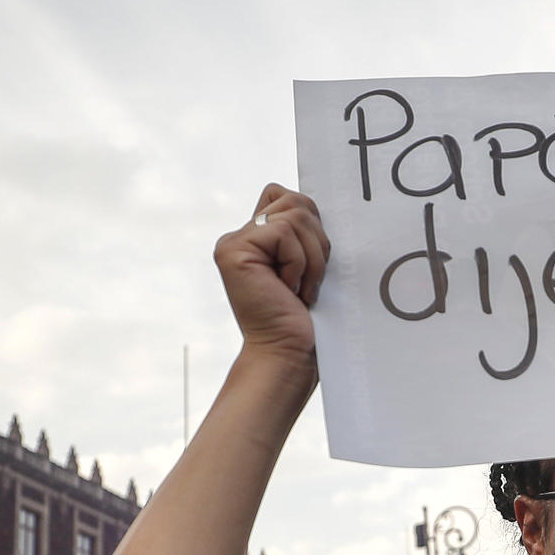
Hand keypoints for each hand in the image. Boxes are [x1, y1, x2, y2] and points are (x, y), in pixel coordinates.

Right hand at [215, 184, 330, 371]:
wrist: (290, 355)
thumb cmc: (307, 319)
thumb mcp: (312, 266)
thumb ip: (306, 232)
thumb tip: (321, 203)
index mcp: (258, 239)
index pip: (290, 199)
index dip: (313, 225)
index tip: (312, 266)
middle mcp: (240, 237)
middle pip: (295, 201)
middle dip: (317, 241)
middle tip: (309, 280)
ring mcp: (234, 243)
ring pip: (294, 215)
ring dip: (312, 257)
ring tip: (301, 288)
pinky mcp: (233, 252)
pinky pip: (283, 232)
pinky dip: (298, 262)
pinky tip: (289, 289)